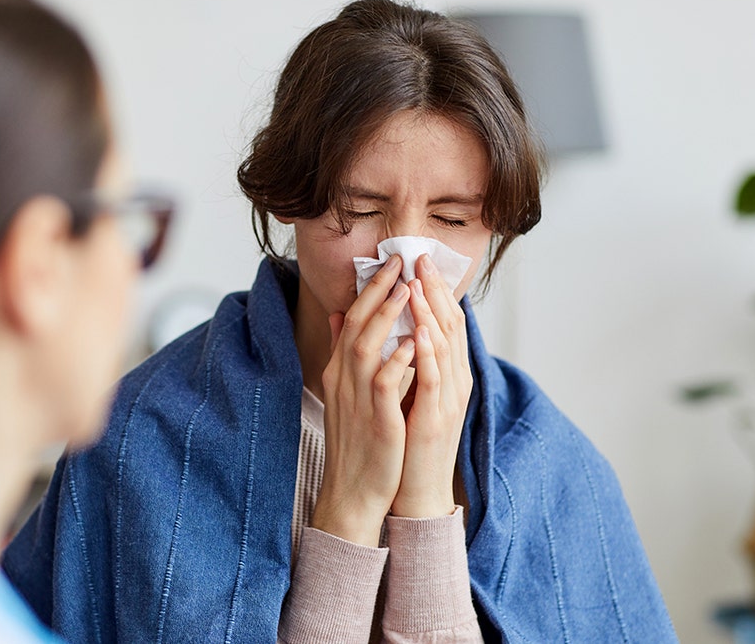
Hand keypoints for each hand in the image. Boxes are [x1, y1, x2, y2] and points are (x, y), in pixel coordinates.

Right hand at [312, 254, 416, 546]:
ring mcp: (357, 398)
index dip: (371, 290)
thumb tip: (343, 314)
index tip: (390, 264)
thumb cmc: (358, 440)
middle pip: (358, 324)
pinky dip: (397, 360)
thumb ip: (345, 351)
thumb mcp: (346, 390)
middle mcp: (344, 379)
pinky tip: (414, 342)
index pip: (354, 319)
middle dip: (379, 291)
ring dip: (388, 317)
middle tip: (399, 263)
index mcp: (340, 370)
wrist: (353, 490)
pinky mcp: (375, 419)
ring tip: (407, 290)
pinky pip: (384, 383)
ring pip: (368, 346)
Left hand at [391, 254, 471, 518]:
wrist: (414, 491)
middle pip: (450, 326)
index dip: (434, 290)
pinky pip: (434, 380)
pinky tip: (418, 332)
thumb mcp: (406, 392)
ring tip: (417, 284)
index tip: (418, 261)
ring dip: (431, 314)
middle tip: (421, 260)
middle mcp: (455, 382)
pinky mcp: (437, 420)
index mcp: (447, 374)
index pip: (445, 322)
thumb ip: (401, 359)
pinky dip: (427, 354)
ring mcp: (449, 401)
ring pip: (444, 348)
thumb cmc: (408, 441)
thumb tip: (386, 325)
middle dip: (435, 291)